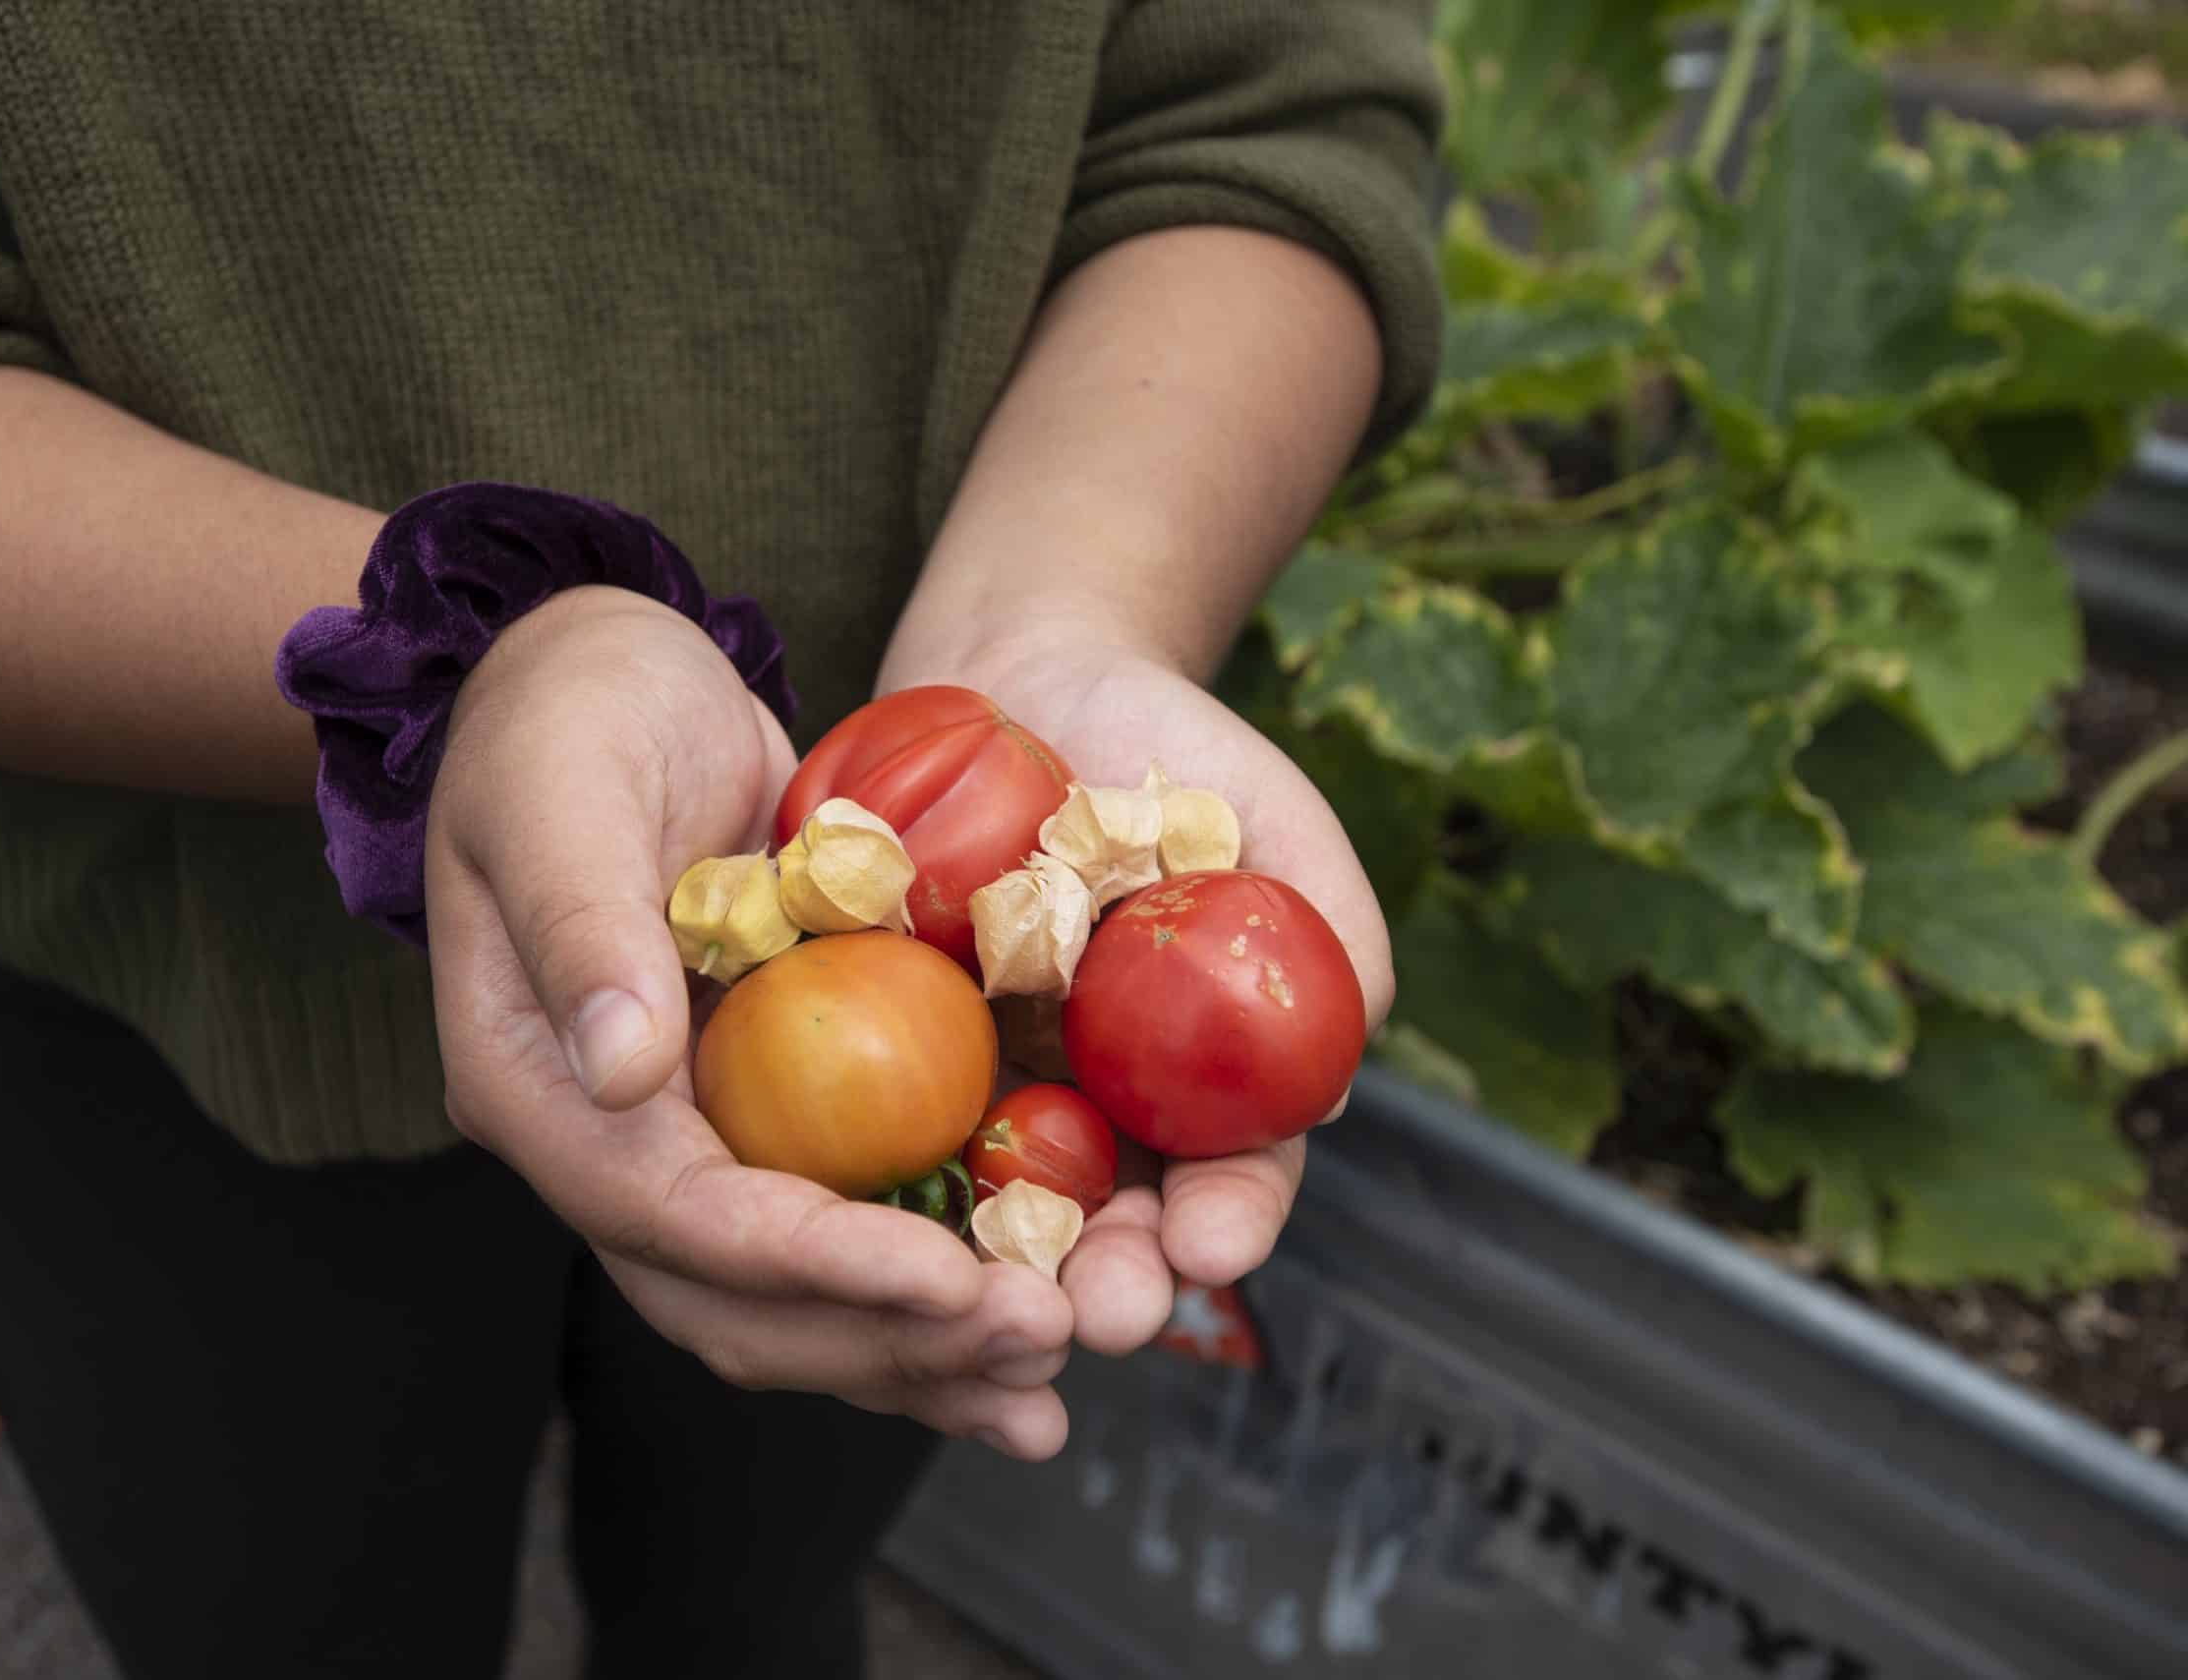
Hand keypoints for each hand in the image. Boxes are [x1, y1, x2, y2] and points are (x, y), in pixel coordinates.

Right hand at [426, 588, 1072, 1458]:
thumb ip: (585, 927)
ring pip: (791, 1301)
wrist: (597, 680)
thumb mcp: (563, 791)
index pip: (675, 1218)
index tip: (949, 1284)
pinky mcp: (759, 1114)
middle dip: (886, 1338)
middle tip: (1038, 1339)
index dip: (813, 1266)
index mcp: (535, 1087)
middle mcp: (607, 1142)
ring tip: (1043, 1386)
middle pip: (736, 1302)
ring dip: (916, 1352)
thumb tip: (623, 1074)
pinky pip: (841, 1229)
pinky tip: (1021, 1315)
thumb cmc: (571, 714)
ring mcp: (682, 1139)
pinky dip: (925, 1287)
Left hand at [879, 631, 1394, 1356]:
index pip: (1230, 1179)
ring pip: (989, 1207)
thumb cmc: (1167, 742)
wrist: (1021, 668)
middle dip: (1108, 1280)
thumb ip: (1325, 921)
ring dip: (991, 1268)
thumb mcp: (1271, 813)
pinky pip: (878, 1126)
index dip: (1226, 1222)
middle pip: (1108, 1226)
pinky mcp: (882, 1054)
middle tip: (1093, 1313)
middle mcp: (1096, 1107)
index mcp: (1202, 1079)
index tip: (1211, 1247)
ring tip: (984, 1298)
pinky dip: (877, 1177)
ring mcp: (986, 1087)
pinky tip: (866, 1207)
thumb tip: (1333, 1072)